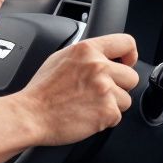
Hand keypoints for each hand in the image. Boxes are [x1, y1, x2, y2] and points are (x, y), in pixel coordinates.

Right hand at [13, 33, 138, 146]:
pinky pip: (118, 116)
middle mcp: (98, 66)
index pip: (126, 42)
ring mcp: (105, 89)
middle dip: (119, 86)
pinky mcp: (107, 111)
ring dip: (111, 105)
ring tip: (88, 105)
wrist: (30, 114)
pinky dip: (104, 119)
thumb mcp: (61, 58)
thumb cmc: (41, 91)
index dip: (130, 55)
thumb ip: (86, 55)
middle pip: (131, 76)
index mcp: (87, 50)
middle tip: (98, 93)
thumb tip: (103, 56)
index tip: (126, 63)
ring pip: (126, 99)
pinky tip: (86, 115)